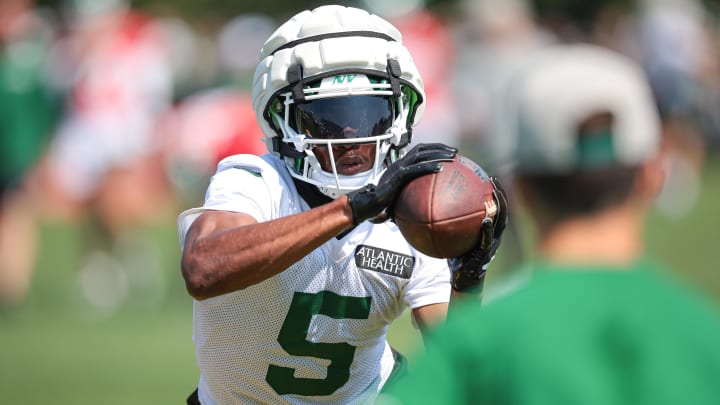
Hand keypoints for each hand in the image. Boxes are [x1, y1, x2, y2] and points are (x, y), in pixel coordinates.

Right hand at [347, 143, 456, 224]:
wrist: (365, 206)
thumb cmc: (380, 206)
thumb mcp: (399, 200)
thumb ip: (411, 200)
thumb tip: (426, 212)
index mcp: (400, 167)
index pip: (418, 152)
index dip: (434, 149)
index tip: (448, 152)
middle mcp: (399, 164)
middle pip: (422, 149)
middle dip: (439, 148)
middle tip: (455, 152)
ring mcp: (397, 169)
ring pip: (420, 155)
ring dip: (437, 154)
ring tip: (452, 157)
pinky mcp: (397, 176)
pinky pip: (415, 169)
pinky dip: (428, 167)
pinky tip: (440, 169)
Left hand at [448, 176, 507, 291]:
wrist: (463, 280)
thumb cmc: (456, 257)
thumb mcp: (451, 237)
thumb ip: (447, 222)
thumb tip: (429, 204)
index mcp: (487, 228)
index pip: (494, 206)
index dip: (494, 191)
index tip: (489, 176)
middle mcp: (493, 234)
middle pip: (501, 210)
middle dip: (500, 193)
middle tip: (494, 179)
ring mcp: (492, 244)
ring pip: (501, 223)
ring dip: (500, 208)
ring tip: (495, 195)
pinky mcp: (486, 255)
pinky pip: (489, 240)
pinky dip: (488, 230)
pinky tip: (485, 221)